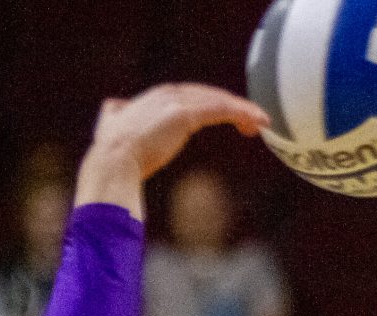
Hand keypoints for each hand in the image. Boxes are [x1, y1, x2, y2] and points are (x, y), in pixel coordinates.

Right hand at [76, 84, 270, 213]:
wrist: (113, 161)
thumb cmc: (114, 154)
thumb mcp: (114, 126)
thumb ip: (116, 113)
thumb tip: (114, 106)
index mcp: (156, 97)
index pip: (193, 95)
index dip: (215, 104)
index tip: (232, 117)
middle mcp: (168, 94)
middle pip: (209, 95)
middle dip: (233, 107)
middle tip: (254, 121)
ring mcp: (176, 102)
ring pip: (219, 101)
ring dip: (243, 110)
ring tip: (262, 123)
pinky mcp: (184, 115)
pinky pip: (221, 109)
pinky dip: (242, 112)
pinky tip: (258, 121)